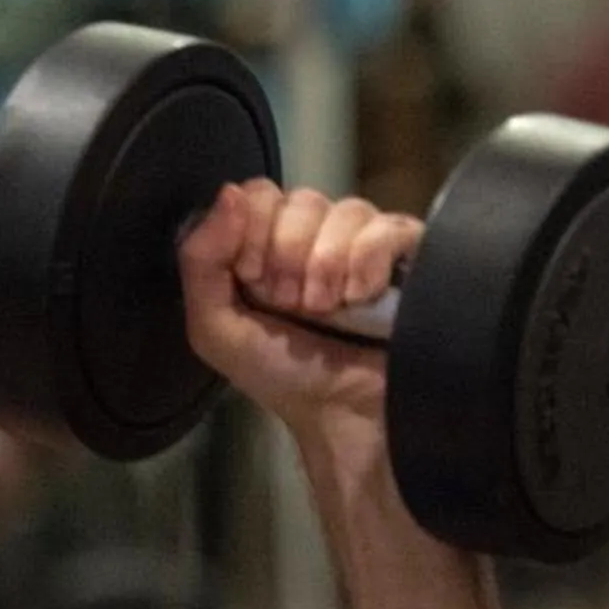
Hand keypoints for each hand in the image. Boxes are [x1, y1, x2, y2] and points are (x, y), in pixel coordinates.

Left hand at [178, 179, 417, 472]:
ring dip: (327, 264)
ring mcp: (364, 243)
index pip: (258, 193)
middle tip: (293, 304)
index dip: (253, 230)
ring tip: (328, 310)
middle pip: (302, 198)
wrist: (341, 415)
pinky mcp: (406, 256)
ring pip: (347, 209)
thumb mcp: (216, 329)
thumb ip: (201, 262)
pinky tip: (362, 297)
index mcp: (267, 245)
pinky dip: (369, 260)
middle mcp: (315, 236)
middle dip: (289, 254)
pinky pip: (390, 226)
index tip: (253, 279)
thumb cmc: (280, 375)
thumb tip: (229, 192)